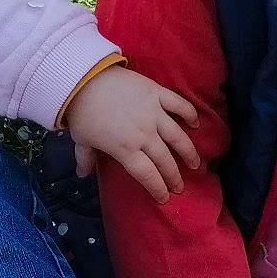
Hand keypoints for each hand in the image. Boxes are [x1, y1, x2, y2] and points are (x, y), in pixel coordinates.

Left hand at [64, 65, 197, 204]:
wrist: (83, 78)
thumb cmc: (82, 112)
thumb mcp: (81, 140)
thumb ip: (85, 159)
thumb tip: (82, 175)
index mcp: (125, 149)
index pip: (147, 175)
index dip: (157, 188)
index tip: (164, 198)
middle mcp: (143, 134)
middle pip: (164, 160)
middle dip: (174, 176)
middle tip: (179, 187)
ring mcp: (153, 113)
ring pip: (177, 137)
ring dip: (188, 152)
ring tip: (195, 164)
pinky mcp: (156, 93)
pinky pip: (178, 104)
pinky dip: (189, 113)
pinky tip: (195, 123)